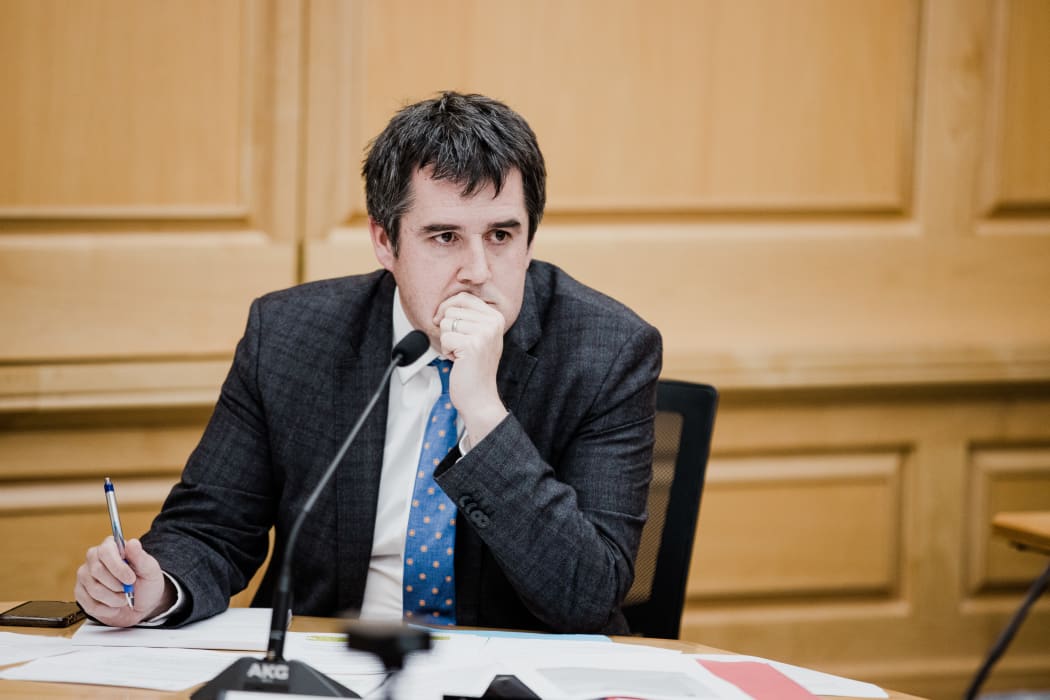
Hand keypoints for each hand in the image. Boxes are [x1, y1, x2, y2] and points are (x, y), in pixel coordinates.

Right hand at [75, 536, 173, 626]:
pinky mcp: (80, 593)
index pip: (106, 551)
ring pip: (94, 589)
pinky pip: (89, 604)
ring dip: (114, 599)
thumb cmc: (146, 583)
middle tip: (129, 590)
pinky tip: (114, 607)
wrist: (141, 605)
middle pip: (97, 571)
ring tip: (124, 598)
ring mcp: (85, 576)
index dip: (118, 567)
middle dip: (117, 585)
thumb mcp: (149, 569)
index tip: (131, 579)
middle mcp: (94, 558)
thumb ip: (140, 557)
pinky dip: (106, 609)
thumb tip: (132, 543)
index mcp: (111, 547)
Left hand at [434, 291, 508, 443]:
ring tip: (461, 354)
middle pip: (451, 310)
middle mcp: (493, 322)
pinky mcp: (472, 345)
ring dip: (447, 341)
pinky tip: (458, 360)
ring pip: (446, 323)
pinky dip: (446, 351)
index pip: (463, 297)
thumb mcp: (478, 335)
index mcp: (496, 316)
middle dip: (448, 329)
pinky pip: (444, 337)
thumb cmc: (475, 368)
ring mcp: (484, 333)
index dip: (447, 307)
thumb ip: (468, 316)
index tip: (443, 321)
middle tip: (461, 346)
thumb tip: (445, 303)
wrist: (480, 397)